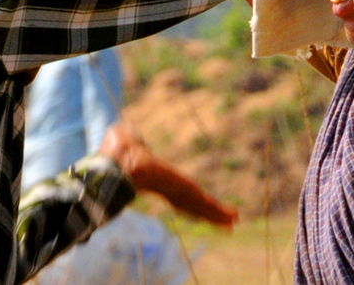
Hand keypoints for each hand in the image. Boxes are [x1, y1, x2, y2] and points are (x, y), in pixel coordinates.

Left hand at [98, 122, 238, 227]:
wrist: (121, 162)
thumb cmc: (120, 150)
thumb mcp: (129, 139)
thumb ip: (132, 139)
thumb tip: (125, 131)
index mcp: (157, 179)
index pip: (177, 192)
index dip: (188, 199)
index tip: (198, 200)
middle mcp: (169, 190)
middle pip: (192, 204)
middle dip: (208, 212)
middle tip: (224, 221)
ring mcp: (178, 194)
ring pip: (201, 205)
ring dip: (217, 213)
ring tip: (233, 220)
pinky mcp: (185, 193)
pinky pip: (204, 205)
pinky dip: (218, 212)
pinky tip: (233, 218)